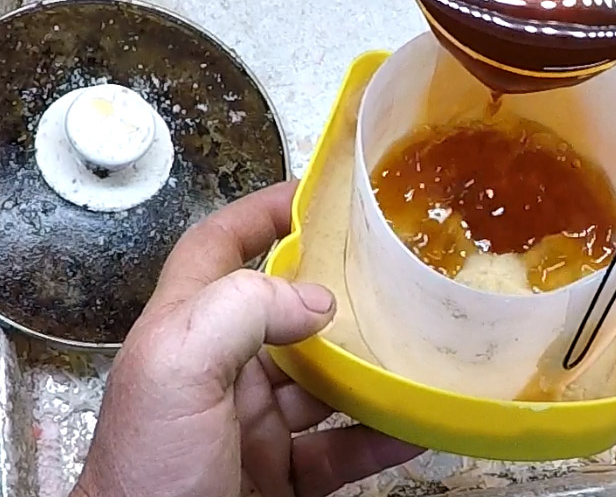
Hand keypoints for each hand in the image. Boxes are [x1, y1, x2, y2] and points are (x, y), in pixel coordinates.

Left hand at [72, 181, 421, 496]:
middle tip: (394, 270)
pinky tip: (419, 422)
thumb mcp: (177, 371)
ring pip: (325, 381)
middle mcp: (224, 370)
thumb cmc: (146, 474)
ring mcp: (255, 424)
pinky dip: (383, 433)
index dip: (261, 212)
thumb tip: (319, 301)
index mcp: (187, 331)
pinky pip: (344, 446)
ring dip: (373, 366)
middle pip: (287, 312)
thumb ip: (241, 311)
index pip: (219, 247)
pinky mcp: (283, 473)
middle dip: (338, 290)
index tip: (317, 194)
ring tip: (422, 345)